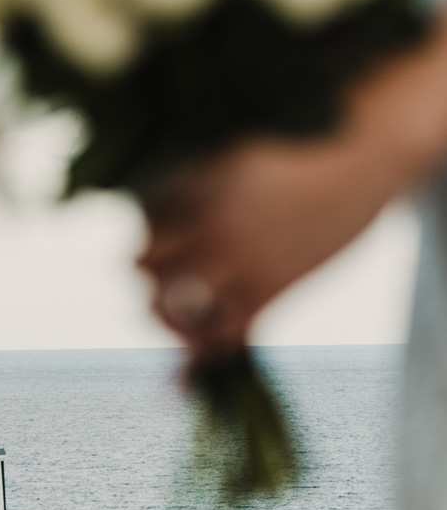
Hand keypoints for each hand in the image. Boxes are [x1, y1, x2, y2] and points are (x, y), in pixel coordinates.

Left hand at [139, 9, 446, 360]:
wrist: (364, 153)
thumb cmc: (304, 144)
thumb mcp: (237, 152)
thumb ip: (198, 181)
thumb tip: (161, 211)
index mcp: (196, 184)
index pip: (144, 221)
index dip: (146, 231)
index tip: (159, 238)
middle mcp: (209, 225)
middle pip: (145, 265)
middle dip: (144, 274)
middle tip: (154, 280)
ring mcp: (240, 260)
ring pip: (172, 305)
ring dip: (163, 317)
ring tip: (168, 317)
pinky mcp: (272, 288)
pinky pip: (224, 335)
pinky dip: (202, 355)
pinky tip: (191, 365)